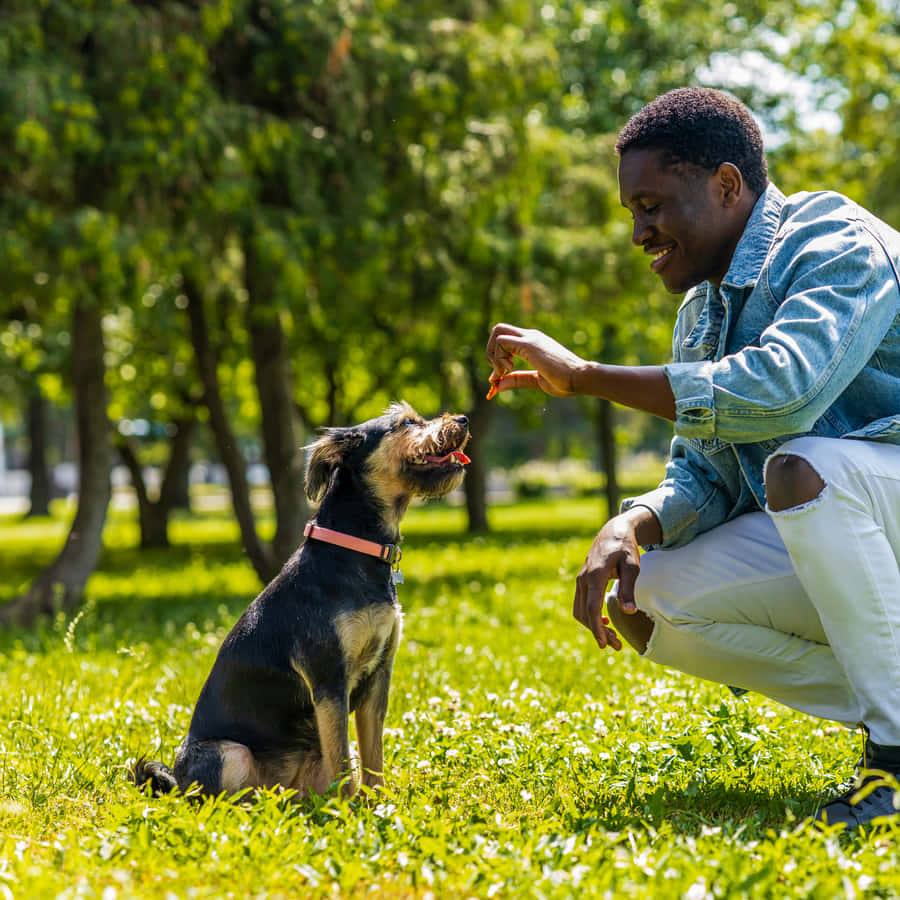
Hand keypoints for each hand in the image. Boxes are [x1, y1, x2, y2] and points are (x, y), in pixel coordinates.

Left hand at [485, 323, 587, 397]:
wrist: (581, 378)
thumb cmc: (565, 381)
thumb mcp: (536, 381)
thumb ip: (517, 380)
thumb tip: (498, 386)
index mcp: (533, 343)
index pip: (505, 340)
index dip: (496, 358)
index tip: (499, 377)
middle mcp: (530, 336)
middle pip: (498, 330)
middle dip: (491, 351)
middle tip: (499, 371)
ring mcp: (530, 338)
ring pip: (497, 331)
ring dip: (493, 353)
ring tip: (505, 371)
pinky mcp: (529, 345)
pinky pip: (501, 341)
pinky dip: (498, 357)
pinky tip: (510, 369)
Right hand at [573, 512, 646, 649]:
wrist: (613, 532)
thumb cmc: (625, 548)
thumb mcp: (632, 567)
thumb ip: (629, 590)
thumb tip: (629, 612)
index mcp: (595, 575)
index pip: (591, 608)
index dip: (597, 628)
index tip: (604, 644)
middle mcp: (583, 579)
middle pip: (584, 613)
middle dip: (598, 632)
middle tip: (617, 646)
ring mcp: (581, 580)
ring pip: (580, 610)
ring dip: (593, 626)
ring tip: (612, 638)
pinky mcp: (582, 581)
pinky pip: (581, 603)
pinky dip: (590, 616)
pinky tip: (604, 621)